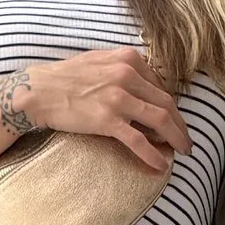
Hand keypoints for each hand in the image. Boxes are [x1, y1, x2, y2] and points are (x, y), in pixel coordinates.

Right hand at [15, 47, 188, 174]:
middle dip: (181, 125)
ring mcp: (118, 98)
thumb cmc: (65, 77)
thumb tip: (145, 86)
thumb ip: (124, 69)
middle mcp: (127, 75)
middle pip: (167, 103)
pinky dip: (153, 154)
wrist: (38, 91)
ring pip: (160, 120)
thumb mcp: (100, 61)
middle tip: (186, 141)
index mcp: (128, 59)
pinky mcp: (107, 120)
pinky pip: (138, 140)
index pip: (161, 86)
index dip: (173, 107)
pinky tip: (160, 165)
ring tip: (182, 152)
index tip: (176, 121)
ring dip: (176, 139)